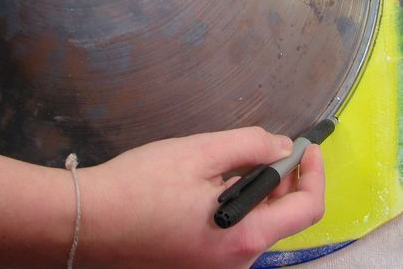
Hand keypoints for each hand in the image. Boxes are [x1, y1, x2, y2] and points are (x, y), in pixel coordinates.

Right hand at [78, 128, 324, 267]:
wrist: (90, 219)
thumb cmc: (143, 184)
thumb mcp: (199, 153)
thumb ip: (249, 146)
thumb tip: (283, 147)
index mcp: (245, 238)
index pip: (306, 209)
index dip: (312, 173)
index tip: (305, 146)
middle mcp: (236, 263)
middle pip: (278, 218)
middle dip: (277, 179)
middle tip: (257, 147)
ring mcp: (214, 268)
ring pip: (252, 224)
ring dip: (250, 190)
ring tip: (219, 165)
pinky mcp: (195, 264)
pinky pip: (230, 233)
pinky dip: (230, 206)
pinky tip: (200, 188)